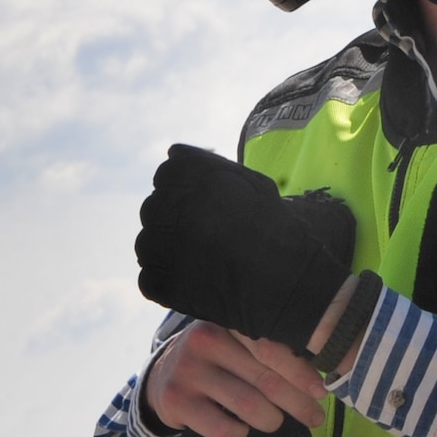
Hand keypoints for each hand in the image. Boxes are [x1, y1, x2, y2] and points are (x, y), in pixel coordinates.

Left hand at [134, 145, 354, 352]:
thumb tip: (172, 153)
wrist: (289, 282)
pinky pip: (150, 279)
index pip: (166, 176)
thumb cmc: (274, 227)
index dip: (185, 194)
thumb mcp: (248, 181)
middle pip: (153, 210)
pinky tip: (197, 282)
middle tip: (206, 241)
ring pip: (147, 245)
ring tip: (203, 263)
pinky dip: (168, 283)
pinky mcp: (162, 282)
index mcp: (190, 174)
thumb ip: (206, 164)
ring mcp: (163, 246)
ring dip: (167, 253)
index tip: (206, 211)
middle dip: (174, 223)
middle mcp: (171, 205)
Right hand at [145, 322, 327, 436]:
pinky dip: (240, 433)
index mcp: (227, 322)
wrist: (162, 378)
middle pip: (266, 380)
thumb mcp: (235, 345)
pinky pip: (223, 428)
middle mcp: (206, 340)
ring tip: (274, 421)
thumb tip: (319, 379)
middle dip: (297, 403)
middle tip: (315, 417)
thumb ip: (269, 350)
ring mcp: (188, 370)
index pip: (272, 349)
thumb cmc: (216, 361)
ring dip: (271, 420)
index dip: (300, 373)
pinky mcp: (177, 400)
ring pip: (249, 405)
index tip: (320, 391)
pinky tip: (241, 428)